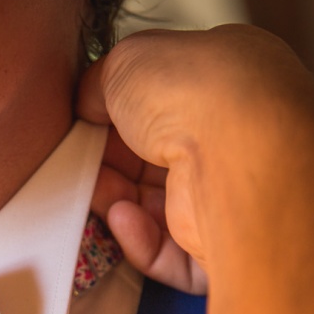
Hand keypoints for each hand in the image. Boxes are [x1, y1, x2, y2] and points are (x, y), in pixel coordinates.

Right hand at [78, 25, 313, 291]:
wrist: (236, 151)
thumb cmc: (195, 92)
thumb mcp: (130, 61)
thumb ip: (101, 84)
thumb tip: (89, 104)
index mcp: (228, 85)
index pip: (167, 106)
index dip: (120, 116)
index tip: (86, 124)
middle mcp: (235, 140)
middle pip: (154, 161)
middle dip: (111, 165)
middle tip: (77, 163)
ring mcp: (230, 195)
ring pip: (156, 209)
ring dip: (117, 201)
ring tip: (94, 192)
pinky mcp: (221, 246)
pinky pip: (167, 251)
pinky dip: (137, 238)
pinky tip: (123, 217)